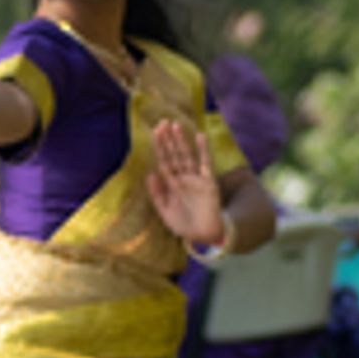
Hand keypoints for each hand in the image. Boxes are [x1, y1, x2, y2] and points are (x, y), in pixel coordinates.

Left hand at [144, 119, 224, 246]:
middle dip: (168, 140)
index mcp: (171, 184)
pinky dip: (203, 150)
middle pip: (174, 154)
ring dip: (181, 141)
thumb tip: (149, 174)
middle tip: (162, 122)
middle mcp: (183, 178)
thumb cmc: (183, 224)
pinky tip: (199, 136)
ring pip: (187, 156)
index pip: (163, 161)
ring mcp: (196, 178)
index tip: (154, 132)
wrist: (203, 235)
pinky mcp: (209, 182)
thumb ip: (157, 194)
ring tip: (175, 125)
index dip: (159, 147)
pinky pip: (206, 163)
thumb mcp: (165, 211)